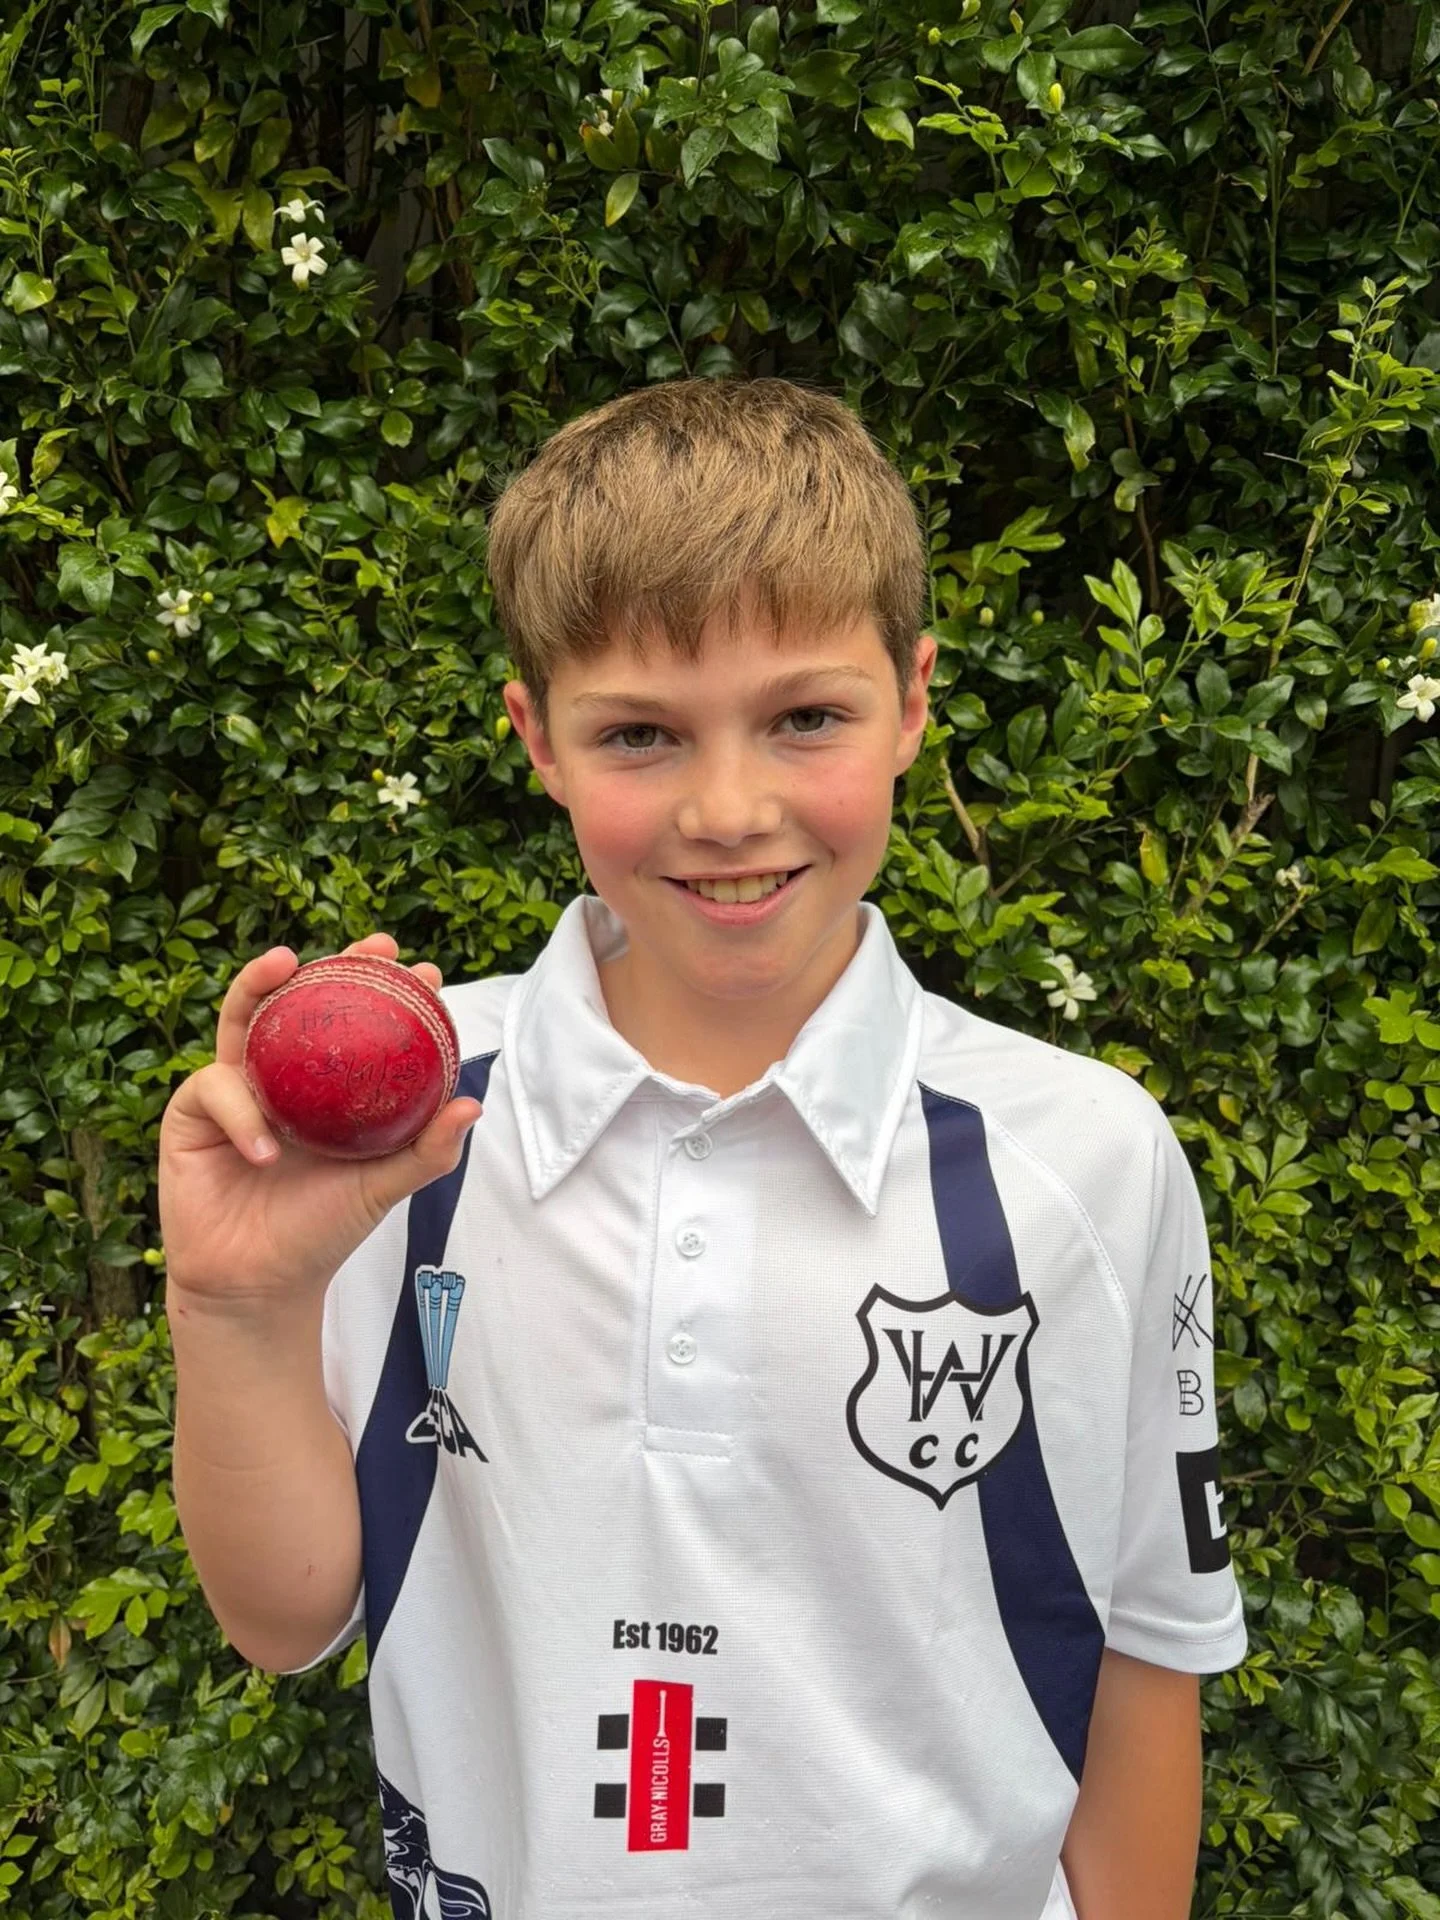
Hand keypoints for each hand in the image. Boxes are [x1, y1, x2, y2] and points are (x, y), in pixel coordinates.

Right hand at [158, 932, 482, 1313]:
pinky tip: (266, 1149)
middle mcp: (279, 1078)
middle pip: (298, 1005)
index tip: (424, 971)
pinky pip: (215, 1089)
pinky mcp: (191, 1114)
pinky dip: (242, 1114)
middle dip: (330, 965)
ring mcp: (234, 1090)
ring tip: (284, 963)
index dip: (383, 991)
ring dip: (258, 985)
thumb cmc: (322, 1231)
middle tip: (369, 948)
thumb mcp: (383, 1187)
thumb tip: (473, 1104)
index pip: (353, 1026)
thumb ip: (427, 1150)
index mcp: (324, 1089)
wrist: (260, 1284)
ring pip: (242, 1020)